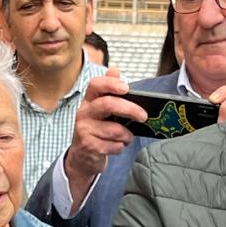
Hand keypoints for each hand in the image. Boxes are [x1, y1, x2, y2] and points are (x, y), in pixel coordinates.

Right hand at [62, 68, 143, 205]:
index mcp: (89, 100)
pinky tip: (117, 146)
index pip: (95, 85)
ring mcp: (84, 130)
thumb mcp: (101, 110)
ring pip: (114, 129)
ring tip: (127, 137)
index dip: (110, 83)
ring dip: (127, 135)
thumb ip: (109, 90)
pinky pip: (114, 145)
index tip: (126, 87)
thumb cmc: (96, 130)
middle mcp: (84, 113)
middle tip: (143, 116)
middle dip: (130, 109)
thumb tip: (114, 70)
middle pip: (108, 104)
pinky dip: (121, 147)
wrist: (82, 156)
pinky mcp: (89, 146)